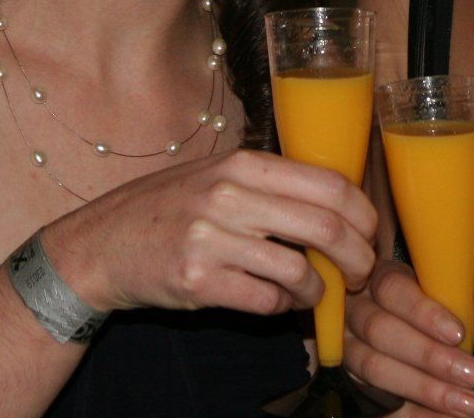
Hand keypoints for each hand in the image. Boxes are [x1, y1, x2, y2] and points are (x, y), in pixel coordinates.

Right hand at [43, 149, 377, 317]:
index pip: (329, 185)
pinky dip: (282, 309)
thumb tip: (341, 201)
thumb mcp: (218, 176)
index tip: (371, 235)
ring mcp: (212, 239)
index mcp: (243, 164)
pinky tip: (278, 303)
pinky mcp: (198, 281)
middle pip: (326, 228)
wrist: (102, 243)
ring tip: (316, 294)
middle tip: (361, 274)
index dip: (364, 215)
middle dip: (358, 258)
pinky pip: (265, 302)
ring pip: (299, 272)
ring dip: (319, 292)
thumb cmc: (170, 208)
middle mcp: (229, 196)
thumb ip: (271, 184)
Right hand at [345, 260, 473, 416]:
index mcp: (377, 279)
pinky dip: (415, 415)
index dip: (424, 312)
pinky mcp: (349, 384)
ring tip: (466, 404)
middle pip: (380, 330)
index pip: (392, 289)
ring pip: (374, 368)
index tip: (458, 334)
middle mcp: (354, 311)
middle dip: (430, 356)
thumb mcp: (441, 308)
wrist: (396, 342)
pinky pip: (375, 405)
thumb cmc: (421, 317)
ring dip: (425, 389)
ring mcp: (345, 348)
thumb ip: (462, 314)